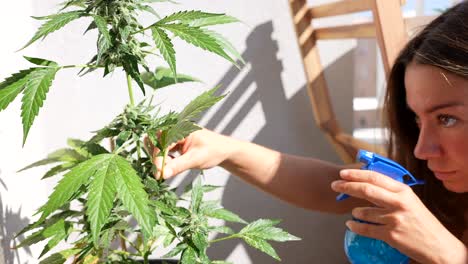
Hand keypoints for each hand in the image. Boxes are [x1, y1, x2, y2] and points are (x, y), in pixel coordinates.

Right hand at [146, 129, 232, 178]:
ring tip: (165, 171)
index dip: (159, 158)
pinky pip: (165, 150)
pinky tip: (170, 167)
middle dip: (157, 157)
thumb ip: (178, 166)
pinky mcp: (176, 144)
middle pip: (157, 142)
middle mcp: (177, 129)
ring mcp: (176, 136)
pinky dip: (165, 160)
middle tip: (159, 172)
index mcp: (181, 128)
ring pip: (159, 147)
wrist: (224, 151)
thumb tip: (163, 174)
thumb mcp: (196, 159)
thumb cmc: (214, 151)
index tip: (158, 172)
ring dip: (160, 159)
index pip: (163, 142)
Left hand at [331, 169, 466, 263]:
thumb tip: (367, 181)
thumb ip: (390, 191)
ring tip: (355, 212)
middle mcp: (398, 202)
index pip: (375, 177)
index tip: (343, 174)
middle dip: (347, 187)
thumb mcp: (410, 200)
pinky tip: (350, 224)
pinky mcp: (390, 234)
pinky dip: (354, 226)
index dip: (356, 174)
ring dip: (355, 211)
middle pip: (366, 190)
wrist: (437, 245)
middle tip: (335, 185)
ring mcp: (394, 219)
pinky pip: (365, 229)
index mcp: (403, 191)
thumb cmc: (421, 221)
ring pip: (363, 211)